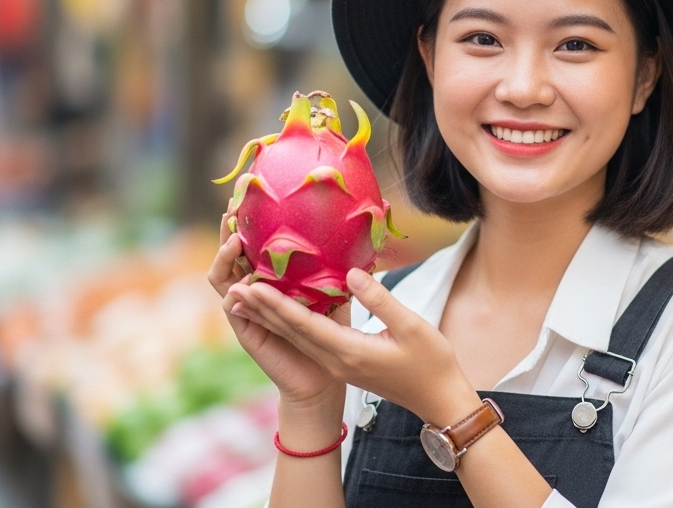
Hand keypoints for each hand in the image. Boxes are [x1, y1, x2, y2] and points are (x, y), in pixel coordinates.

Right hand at [208, 209, 344, 414]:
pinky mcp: (245, 330)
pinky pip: (232, 307)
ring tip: (234, 239)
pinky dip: (233, 292)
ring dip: (225, 256)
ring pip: (222, 276)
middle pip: (231, 252)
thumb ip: (337, 263)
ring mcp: (245, 309)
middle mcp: (253, 288)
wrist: (323, 375)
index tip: (250, 191)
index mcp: (271, 274)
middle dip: (228, 228)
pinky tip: (239, 282)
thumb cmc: (331, 328)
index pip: (253, 240)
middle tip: (232, 205)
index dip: (249, 218)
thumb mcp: (335, 287)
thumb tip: (357, 228)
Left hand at [230, 267, 481, 426]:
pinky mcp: (343, 363)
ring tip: (243, 298)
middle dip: (262, 308)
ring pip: (296, 337)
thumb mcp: (412, 326)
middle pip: (291, 332)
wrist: (438, 399)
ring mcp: (337, 364)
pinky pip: (308, 341)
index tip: (253, 286)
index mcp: (349, 352)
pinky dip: (289, 324)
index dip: (277, 304)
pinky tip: (279, 311)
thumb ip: (379, 299)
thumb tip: (351, 273)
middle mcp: (335, 360)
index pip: (305, 325)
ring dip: (269, 317)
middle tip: (234, 286)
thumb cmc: (431, 363)